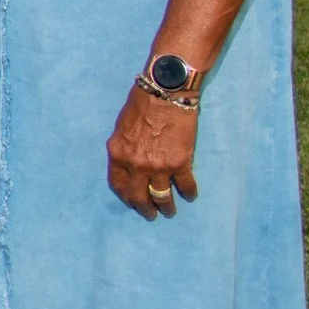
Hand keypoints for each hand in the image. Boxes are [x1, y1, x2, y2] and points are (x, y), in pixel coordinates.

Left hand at [107, 86, 198, 217]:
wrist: (165, 93)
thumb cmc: (141, 104)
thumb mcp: (121, 127)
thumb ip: (124, 148)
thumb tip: (129, 162)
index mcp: (118, 154)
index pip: (118, 184)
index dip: (126, 197)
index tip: (132, 202)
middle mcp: (136, 165)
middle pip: (138, 196)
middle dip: (145, 208)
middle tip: (150, 215)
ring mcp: (159, 166)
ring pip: (162, 196)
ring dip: (167, 207)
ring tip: (169, 211)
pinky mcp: (180, 163)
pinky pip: (185, 185)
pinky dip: (189, 192)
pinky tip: (190, 196)